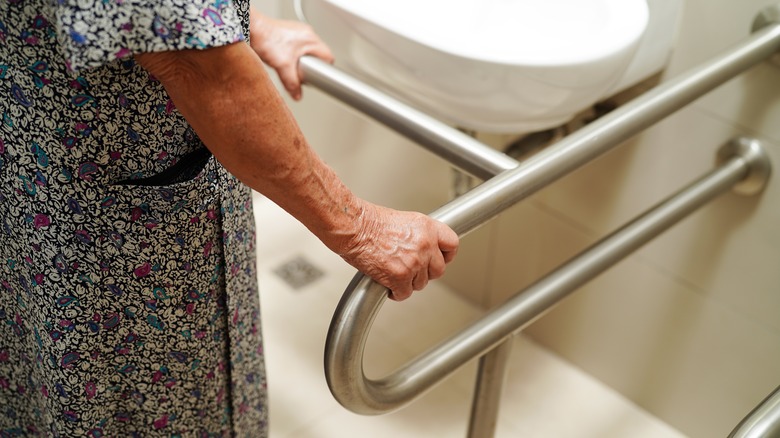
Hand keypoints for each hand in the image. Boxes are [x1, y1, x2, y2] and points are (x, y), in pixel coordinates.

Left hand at [249, 9, 333, 99]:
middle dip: (311, 68)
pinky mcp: (288, 35)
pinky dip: (293, 57)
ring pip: (307, 53)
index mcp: (311, 39)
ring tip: (290, 66)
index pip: (328, 58)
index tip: (317, 78)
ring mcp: (297, 33)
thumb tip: (297, 95)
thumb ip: (292, 83)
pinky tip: (284, 60)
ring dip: (301, 62)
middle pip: (317, 56)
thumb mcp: (282, 66)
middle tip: (301, 73)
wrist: (251, 29)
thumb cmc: (266, 39)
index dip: (324, 71)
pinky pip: (297, 48)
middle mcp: (306, 34)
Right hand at [337, 203, 458, 300]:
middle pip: (438, 270)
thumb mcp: (404, 221)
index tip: (442, 259)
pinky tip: (387, 283)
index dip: (447, 255)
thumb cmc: (370, 222)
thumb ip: (420, 235)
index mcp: (427, 227)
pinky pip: (404, 293)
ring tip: (394, 272)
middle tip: (412, 270)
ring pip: (421, 284)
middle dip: (425, 273)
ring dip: (408, 282)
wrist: (354, 227)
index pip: (452, 244)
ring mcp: (414, 262)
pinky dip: (395, 292)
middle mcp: (425, 244)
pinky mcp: (400, 277)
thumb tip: (425, 249)